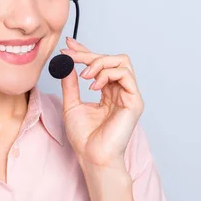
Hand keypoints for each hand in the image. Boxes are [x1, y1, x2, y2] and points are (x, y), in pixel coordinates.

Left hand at [58, 37, 143, 170]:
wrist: (92, 156)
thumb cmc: (84, 137)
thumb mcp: (71, 104)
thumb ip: (71, 84)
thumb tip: (66, 64)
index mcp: (108, 91)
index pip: (100, 64)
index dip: (85, 51)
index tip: (68, 44)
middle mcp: (120, 91)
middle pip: (111, 59)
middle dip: (88, 54)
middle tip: (71, 56)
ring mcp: (129, 95)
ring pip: (121, 61)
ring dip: (99, 63)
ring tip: (85, 76)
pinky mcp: (134, 101)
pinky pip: (125, 74)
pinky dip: (107, 74)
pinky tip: (94, 86)